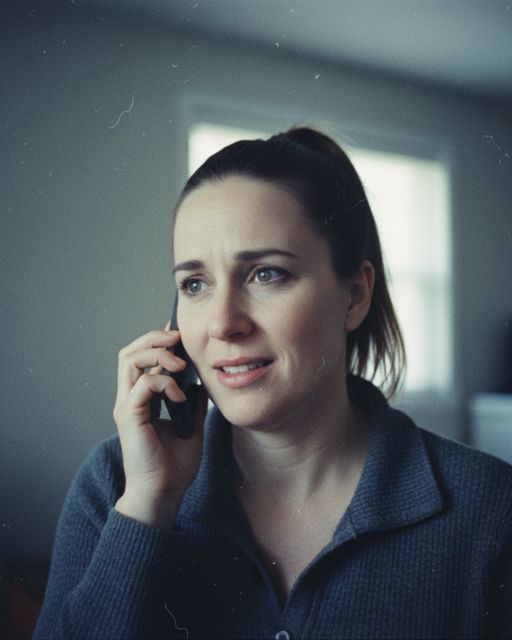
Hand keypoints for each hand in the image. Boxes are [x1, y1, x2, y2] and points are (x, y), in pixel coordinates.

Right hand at [113, 325, 207, 527]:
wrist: (164, 493)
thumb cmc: (174, 465)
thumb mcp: (191, 425)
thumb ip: (193, 402)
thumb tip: (203, 381)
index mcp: (140, 400)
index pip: (140, 359)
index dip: (156, 341)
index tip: (178, 334)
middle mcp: (129, 399)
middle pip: (128, 352)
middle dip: (153, 339)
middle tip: (178, 340)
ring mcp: (127, 407)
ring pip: (129, 361)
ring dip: (157, 355)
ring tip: (180, 365)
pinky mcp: (130, 417)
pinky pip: (143, 384)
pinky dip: (164, 382)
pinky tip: (179, 396)